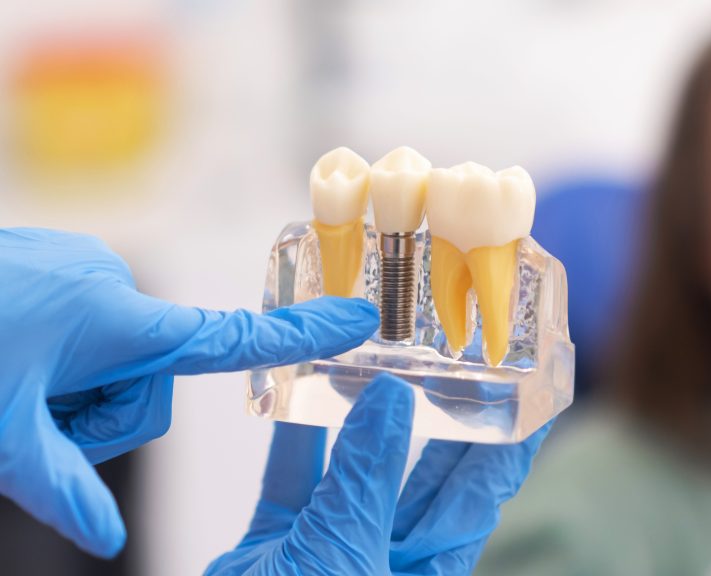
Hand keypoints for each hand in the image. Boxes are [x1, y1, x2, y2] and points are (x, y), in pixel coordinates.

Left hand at [0, 228, 378, 557]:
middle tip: (39, 420)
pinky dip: (58, 358)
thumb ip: (61, 489)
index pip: (232, 337)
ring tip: (18, 385)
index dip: (302, 335)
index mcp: (121, 319)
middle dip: (104, 412)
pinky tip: (14, 358)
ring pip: (114, 357)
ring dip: (74, 389)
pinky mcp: (56, 267)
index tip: (355, 320)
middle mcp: (113, 287)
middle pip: (152, 379)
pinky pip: (85, 327)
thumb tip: (103, 536)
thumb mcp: (2, 434)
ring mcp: (82, 272)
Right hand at [207, 374, 551, 575]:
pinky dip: (292, 442)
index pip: (483, 495)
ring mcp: (331, 553)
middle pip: (427, 478)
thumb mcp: (344, 555)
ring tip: (380, 363)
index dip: (510, 444)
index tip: (533, 395)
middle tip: (460, 360)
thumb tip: (392, 398)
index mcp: (427, 575)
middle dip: (443, 418)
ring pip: (356, 475)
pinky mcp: (273, 551)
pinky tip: (298, 391)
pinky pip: (290, 485)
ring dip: (361, 422)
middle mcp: (387, 560)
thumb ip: (366, 478)